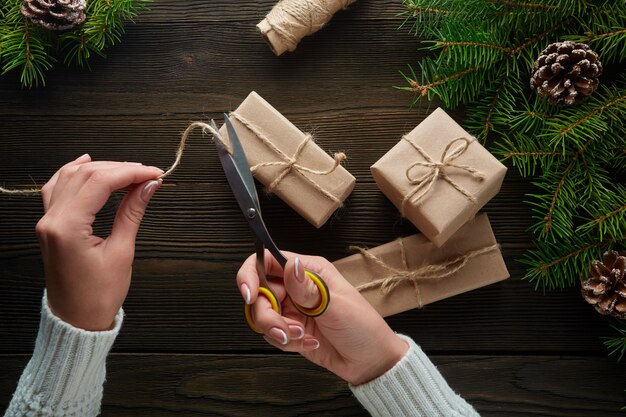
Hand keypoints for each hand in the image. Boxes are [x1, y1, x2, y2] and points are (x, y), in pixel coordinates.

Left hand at [36, 154, 162, 330]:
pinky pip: (57, 188)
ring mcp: (47, 222)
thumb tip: (148, 186)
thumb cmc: (97, 296)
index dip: (130, 173)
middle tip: (148, 174)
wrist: (76, 320)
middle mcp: (51, 220)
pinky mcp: (50, 225)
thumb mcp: (122, 252)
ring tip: (127, 170)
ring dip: (100, 168)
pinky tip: (86, 164)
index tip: (154, 174)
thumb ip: (132, 213)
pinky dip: (74, 174)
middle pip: (85, 175)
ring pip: (70, 176)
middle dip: (119, 168)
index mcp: (67, 228)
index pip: (100, 183)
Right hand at [236, 252, 408, 385]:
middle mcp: (296, 287)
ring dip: (277, 331)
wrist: (370, 361)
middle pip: (259, 293)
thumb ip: (306, 288)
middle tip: (285, 329)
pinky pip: (272, 334)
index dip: (251, 274)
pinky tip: (309, 344)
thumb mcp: (335, 305)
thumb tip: (288, 264)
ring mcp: (293, 309)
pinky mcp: (291, 329)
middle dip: (267, 315)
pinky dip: (286, 343)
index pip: (267, 260)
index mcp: (308, 270)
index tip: (250, 294)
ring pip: (262, 316)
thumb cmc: (362, 326)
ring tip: (301, 337)